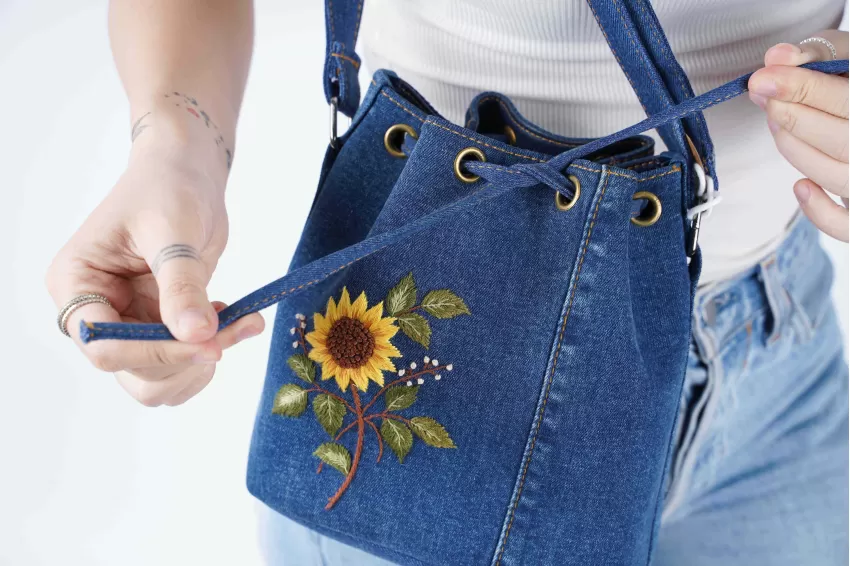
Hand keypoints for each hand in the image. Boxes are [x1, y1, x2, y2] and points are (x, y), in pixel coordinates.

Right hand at [46, 125, 263, 406]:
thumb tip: (197, 336)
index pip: (103, 345)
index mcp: (77, 283)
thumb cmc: (168, 187)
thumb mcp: (173, 231)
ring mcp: (128, 322)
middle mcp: (97, 311)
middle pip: (131, 373)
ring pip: (158, 379)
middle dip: (184, 362)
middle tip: (230, 334)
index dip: (156, 353)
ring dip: (202, 363)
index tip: (209, 343)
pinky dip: (212, 350)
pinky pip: (182, 362)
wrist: (188, 174)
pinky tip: (234, 320)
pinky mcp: (160, 324)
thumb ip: (182, 285)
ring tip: (240, 324)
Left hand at [748, 30, 848, 241]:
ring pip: (834, 175)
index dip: (800, 88)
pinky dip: (818, 212)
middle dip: (791, 116)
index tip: (761, 79)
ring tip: (776, 122)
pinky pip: (844, 225)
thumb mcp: (845, 58)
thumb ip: (815, 55)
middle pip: (839, 139)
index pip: (846, 100)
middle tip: (764, 96)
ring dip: (794, 149)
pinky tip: (800, 185)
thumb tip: (775, 58)